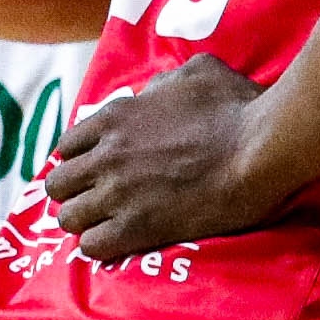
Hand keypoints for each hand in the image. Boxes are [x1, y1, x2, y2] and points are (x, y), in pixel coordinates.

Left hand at [43, 53, 285, 262]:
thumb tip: (156, 90)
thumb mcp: (198, 73)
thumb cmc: (237, 108)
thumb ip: (165, 82)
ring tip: (111, 225)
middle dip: (77, 193)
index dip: (82, 161)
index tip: (101, 170)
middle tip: (103, 200)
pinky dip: (103, 245)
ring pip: (68, 218)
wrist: (260, 149)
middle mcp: (106, 155)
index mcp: (115, 118)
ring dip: (87, 222)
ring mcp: (117, 193)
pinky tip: (124, 242)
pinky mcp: (136, 228)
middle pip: (58, 184)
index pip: (66, 147)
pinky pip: (91, 246)